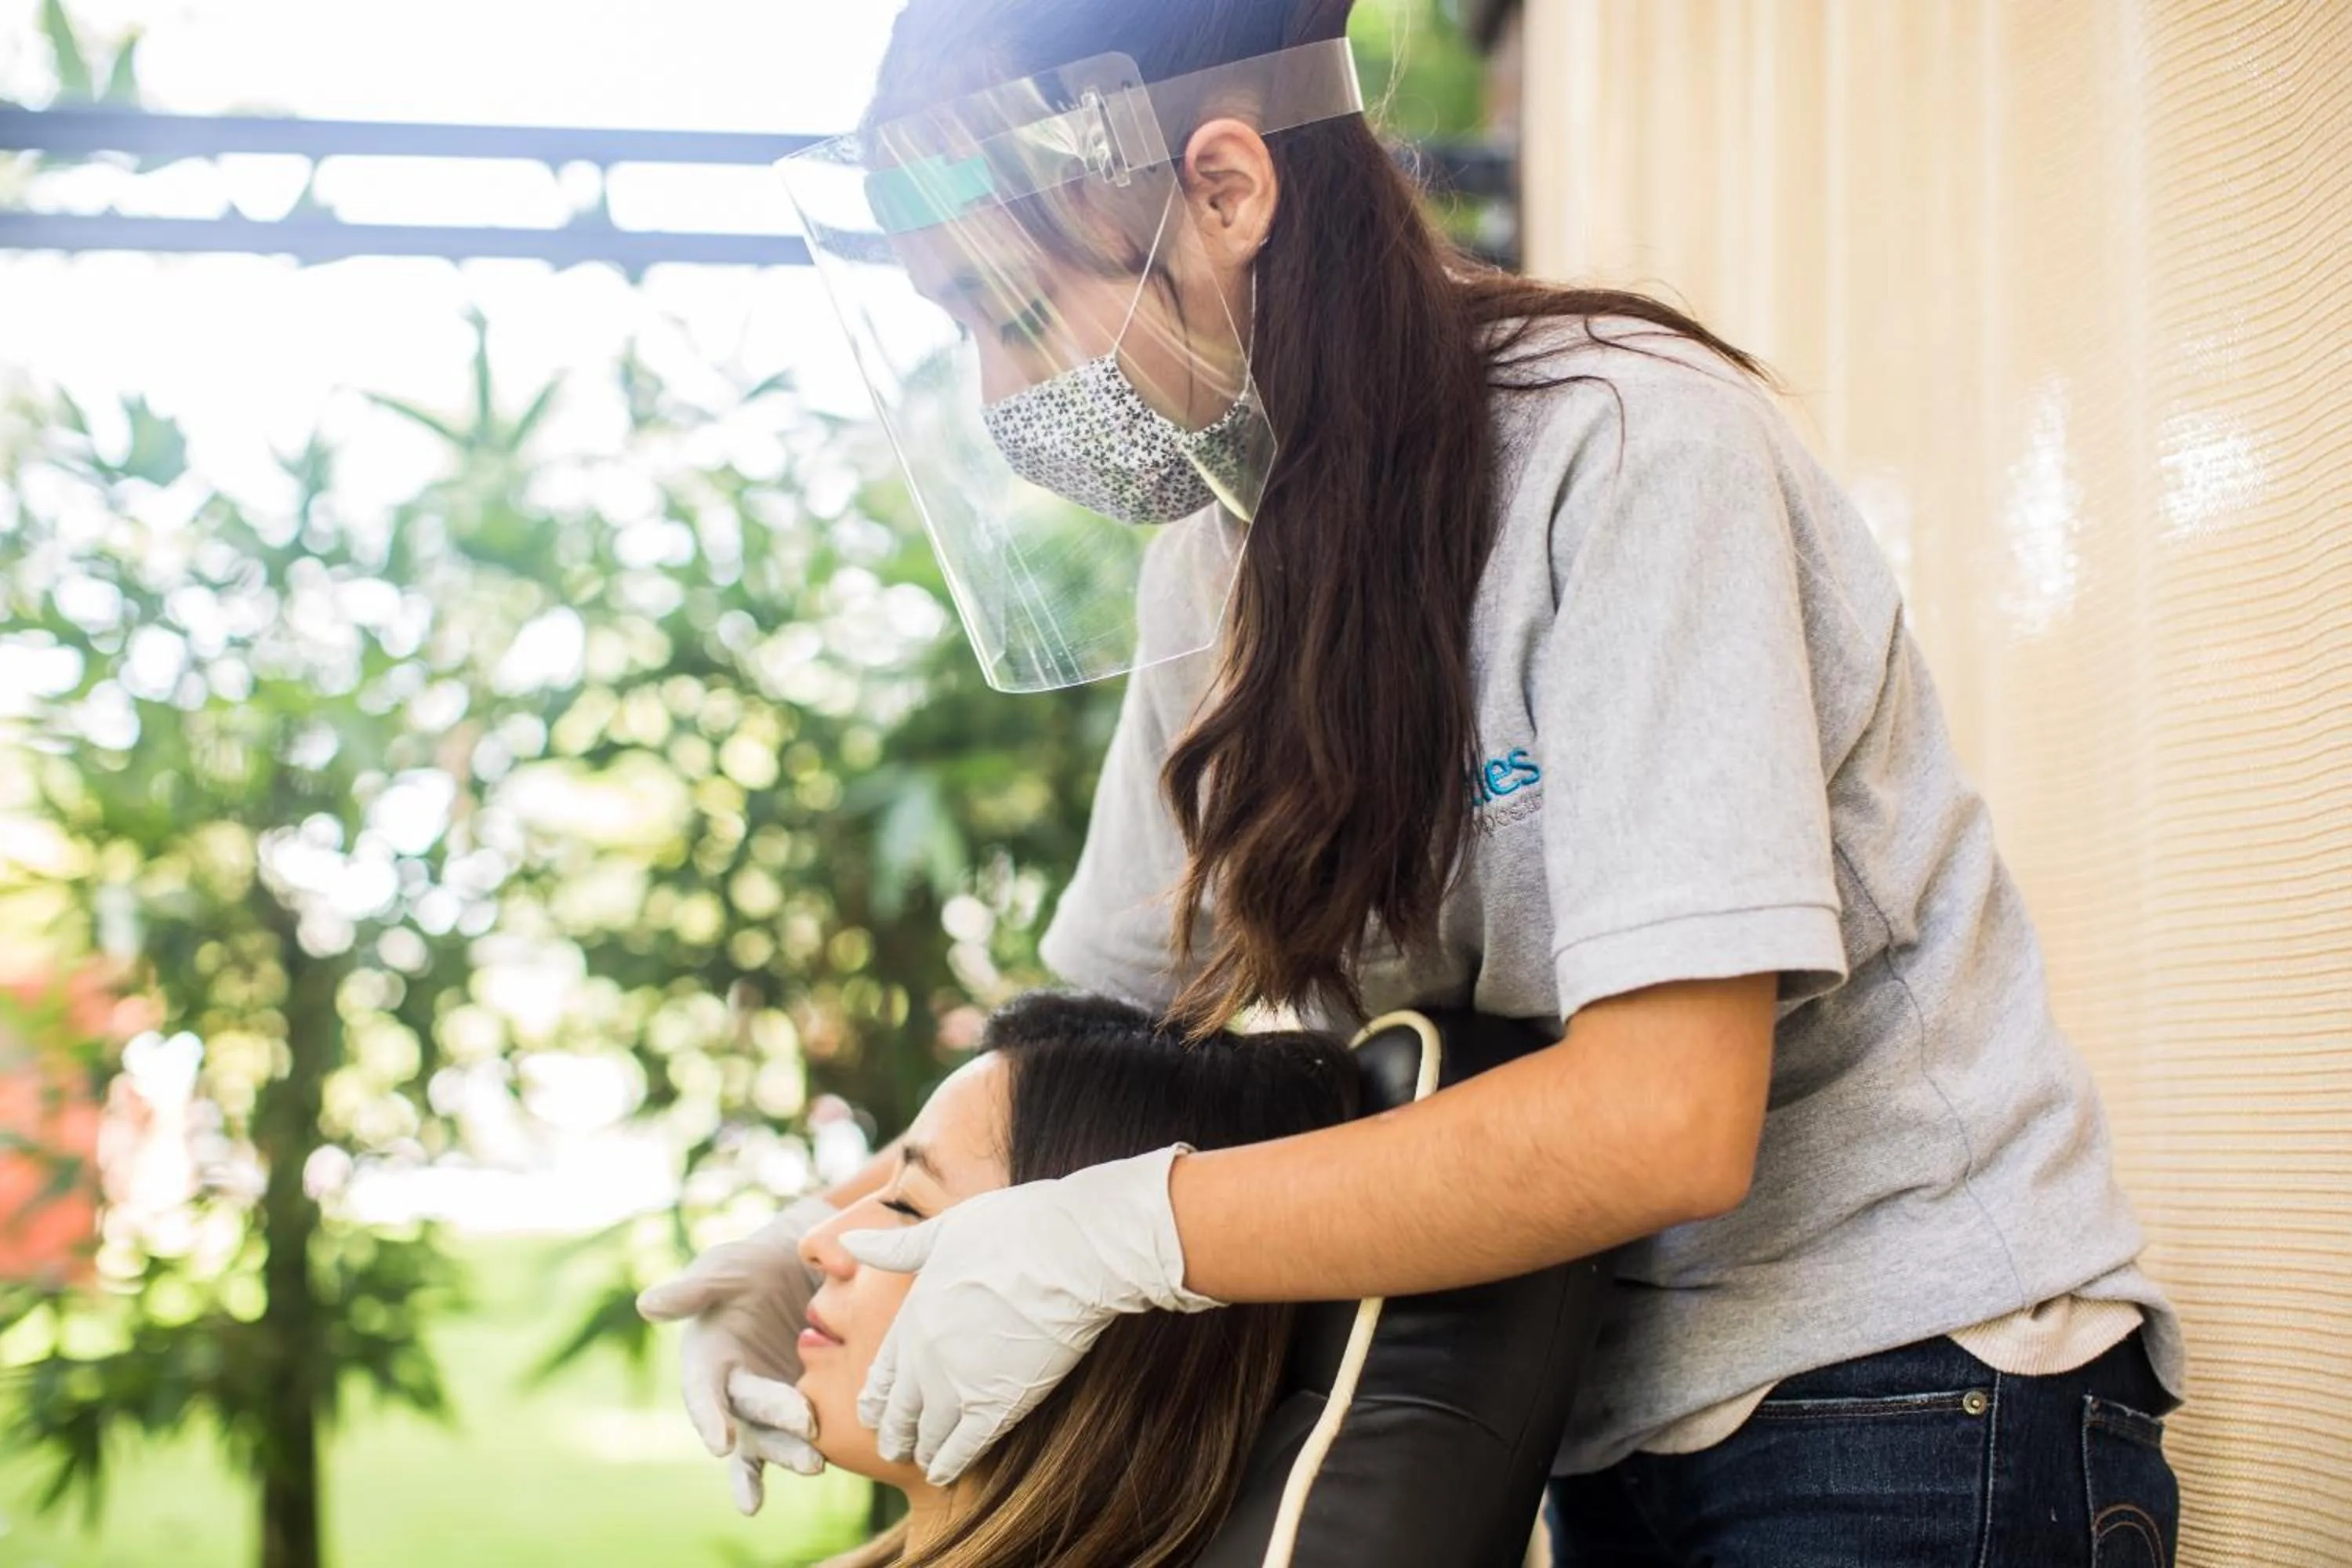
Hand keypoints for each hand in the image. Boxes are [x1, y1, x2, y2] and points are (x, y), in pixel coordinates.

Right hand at [637, 1194, 836, 1513]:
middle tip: (805, 1424)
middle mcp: (729, 1390)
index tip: (720, 1442)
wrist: (799, 1270)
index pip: (702, 1392)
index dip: (709, 1416)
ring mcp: (761, 1406)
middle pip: (747, 1415)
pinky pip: (792, 1442)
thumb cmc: (753, 1266)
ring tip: (815, 1464)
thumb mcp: (726, 1267)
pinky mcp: (792, 1413)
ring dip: (789, 1454)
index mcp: (706, 1357)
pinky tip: (820, 1473)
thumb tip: (646, 1304)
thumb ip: (693, 1289)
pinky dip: (799, 1460)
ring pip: (770, 1439)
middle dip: (773, 1422)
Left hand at [842, 1144, 1219, 1485]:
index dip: (875, 1400)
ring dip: (921, 1451)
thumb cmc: (1012, 1231)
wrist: (1070, 1253)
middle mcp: (926, 1359)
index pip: (880, 1375)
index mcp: (912, 1318)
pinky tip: (944, 1471)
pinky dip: (949, 1463)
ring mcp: (961, 1386)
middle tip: (894, 1446)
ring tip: (922, 1460)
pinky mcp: (1000, 1405)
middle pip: (898, 1413)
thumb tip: (848, 1243)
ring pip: (927, 1435)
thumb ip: (895, 1249)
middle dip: (893, 1433)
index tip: (874, 1413)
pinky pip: (964, 1448)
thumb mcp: (943, 1231)